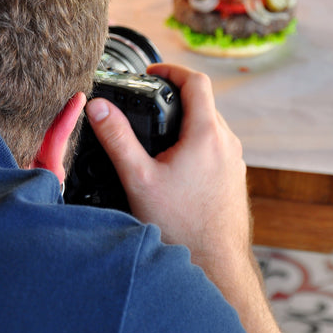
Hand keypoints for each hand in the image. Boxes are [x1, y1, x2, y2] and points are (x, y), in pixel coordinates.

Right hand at [85, 63, 251, 271]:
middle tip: (149, 101)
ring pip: (212, 125)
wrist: (216, 263)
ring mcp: (235, 160)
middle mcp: (227, 143)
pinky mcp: (235, 177)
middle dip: (176, 96)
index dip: (172, 69)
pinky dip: (197, 142)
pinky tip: (175, 164)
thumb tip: (98, 107)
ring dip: (187, 120)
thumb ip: (117, 139)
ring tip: (159, 132)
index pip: (196, 81)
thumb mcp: (138, 179)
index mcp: (207, 134)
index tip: (152, 72)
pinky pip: (217, 146)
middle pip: (204, 102)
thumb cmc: (180, 225)